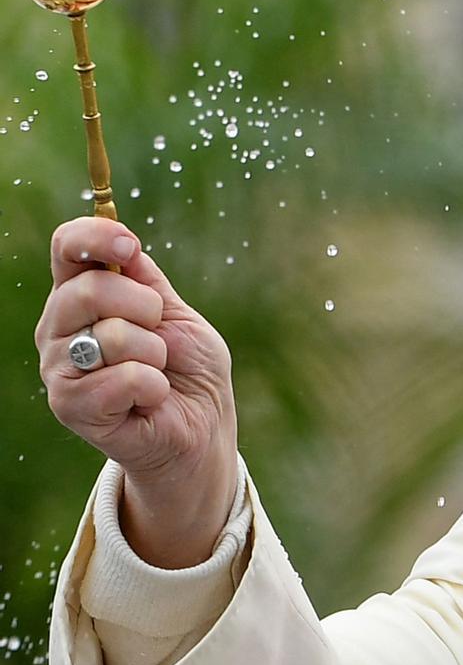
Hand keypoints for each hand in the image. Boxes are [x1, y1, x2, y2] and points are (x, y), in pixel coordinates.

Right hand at [35, 217, 238, 567]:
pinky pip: (125, 378)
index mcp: (81, 295)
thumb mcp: (177, 314)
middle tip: (159, 333)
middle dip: (146, 308)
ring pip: (110, 336)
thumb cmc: (188, 369)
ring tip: (155, 372)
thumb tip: (123, 244)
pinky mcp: (70, 406)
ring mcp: (59, 368)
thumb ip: (147, 281)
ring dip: (154, 354)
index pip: (66, 247)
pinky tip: (151, 398)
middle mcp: (59, 327)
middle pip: (89, 289)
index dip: (95, 237)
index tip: (130, 248)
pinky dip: (154, 387)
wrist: (201, 426)